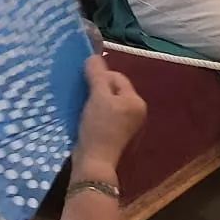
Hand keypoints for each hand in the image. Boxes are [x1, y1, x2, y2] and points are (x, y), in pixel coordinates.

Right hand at [71, 57, 145, 177]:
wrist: (95, 163)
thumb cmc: (99, 128)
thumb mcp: (97, 97)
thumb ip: (97, 74)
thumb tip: (93, 56)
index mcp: (136, 102)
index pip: (117, 77)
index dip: (100, 76)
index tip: (85, 84)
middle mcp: (136, 112)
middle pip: (113, 89)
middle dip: (97, 89)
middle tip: (82, 95)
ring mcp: (127, 125)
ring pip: (108, 102)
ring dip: (94, 101)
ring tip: (82, 106)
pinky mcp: (116, 135)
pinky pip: (105, 115)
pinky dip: (95, 113)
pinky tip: (85, 117)